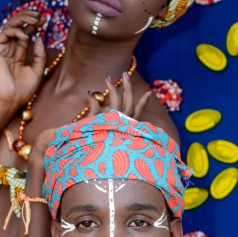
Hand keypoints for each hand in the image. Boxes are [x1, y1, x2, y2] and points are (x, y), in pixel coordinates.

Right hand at [0, 10, 46, 114]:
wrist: (10, 100)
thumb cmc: (23, 90)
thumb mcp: (38, 70)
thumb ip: (39, 54)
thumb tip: (39, 36)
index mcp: (18, 53)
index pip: (26, 32)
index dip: (35, 24)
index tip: (45, 19)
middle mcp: (9, 48)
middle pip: (17, 26)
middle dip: (29, 18)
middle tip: (40, 15)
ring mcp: (1, 48)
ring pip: (10, 25)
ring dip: (23, 19)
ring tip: (35, 19)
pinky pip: (4, 33)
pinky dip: (16, 30)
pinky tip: (26, 35)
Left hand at [29, 75, 151, 166]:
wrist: (87, 162)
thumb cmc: (96, 149)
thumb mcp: (101, 131)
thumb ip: (98, 113)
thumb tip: (92, 95)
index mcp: (127, 129)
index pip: (138, 114)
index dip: (143, 103)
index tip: (149, 92)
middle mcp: (123, 126)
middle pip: (129, 103)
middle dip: (128, 88)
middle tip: (125, 74)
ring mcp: (114, 124)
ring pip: (118, 102)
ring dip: (113, 88)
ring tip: (108, 77)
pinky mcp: (102, 125)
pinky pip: (98, 109)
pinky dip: (93, 100)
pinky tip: (89, 93)